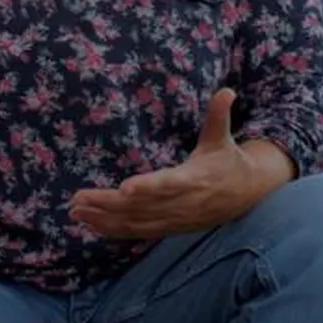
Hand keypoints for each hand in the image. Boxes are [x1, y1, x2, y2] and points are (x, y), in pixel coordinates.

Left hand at [69, 88, 276, 239]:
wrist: (246, 195)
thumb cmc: (228, 160)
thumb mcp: (223, 137)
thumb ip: (219, 115)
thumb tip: (227, 90)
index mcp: (194, 179)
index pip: (168, 185)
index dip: (147, 188)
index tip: (125, 188)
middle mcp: (182, 203)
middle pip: (142, 207)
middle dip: (109, 205)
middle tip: (79, 198)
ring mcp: (174, 219)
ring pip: (136, 222)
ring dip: (105, 219)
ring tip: (76, 211)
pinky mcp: (169, 227)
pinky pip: (139, 232)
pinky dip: (114, 231)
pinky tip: (91, 225)